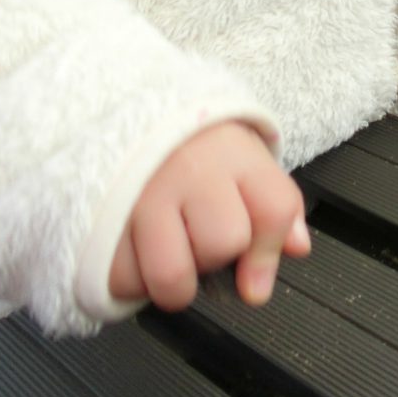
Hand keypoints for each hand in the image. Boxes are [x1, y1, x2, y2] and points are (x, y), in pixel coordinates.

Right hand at [109, 121, 309, 312]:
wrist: (125, 114)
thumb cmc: (193, 146)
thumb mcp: (245, 160)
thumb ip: (277, 205)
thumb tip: (298, 248)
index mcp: (233, 154)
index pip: (273, 210)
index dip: (269, 254)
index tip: (255, 279)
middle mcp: (188, 171)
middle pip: (221, 246)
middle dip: (215, 259)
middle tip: (198, 240)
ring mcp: (140, 194)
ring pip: (172, 276)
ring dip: (174, 282)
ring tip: (169, 255)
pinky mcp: (99, 220)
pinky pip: (122, 281)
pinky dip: (132, 281)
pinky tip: (137, 253)